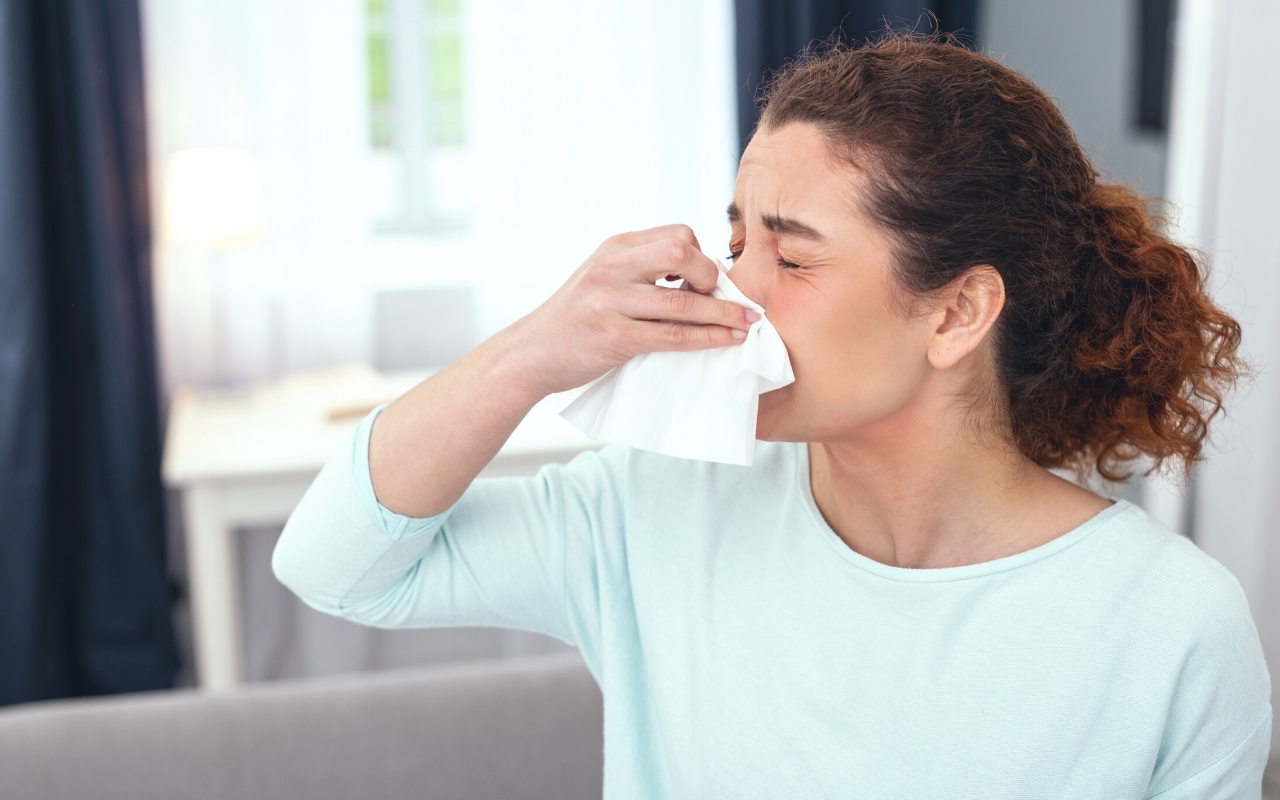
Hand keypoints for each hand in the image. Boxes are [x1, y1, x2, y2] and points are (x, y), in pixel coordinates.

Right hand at [507, 224, 758, 395]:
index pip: (677, 234)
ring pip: (684, 301)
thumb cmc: (576, 318)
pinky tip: (727, 340)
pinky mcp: (614, 337)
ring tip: (748, 323)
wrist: (532, 353)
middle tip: (725, 299)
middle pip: (682, 252)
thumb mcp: (603, 277)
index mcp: (615, 247)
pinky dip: (708, 338)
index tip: (711, 280)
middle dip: (713, 276)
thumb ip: (642, 269)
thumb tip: (702, 274)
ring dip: (724, 313)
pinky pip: (674, 336)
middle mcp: (612, 267)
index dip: (704, 255)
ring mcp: (611, 302)